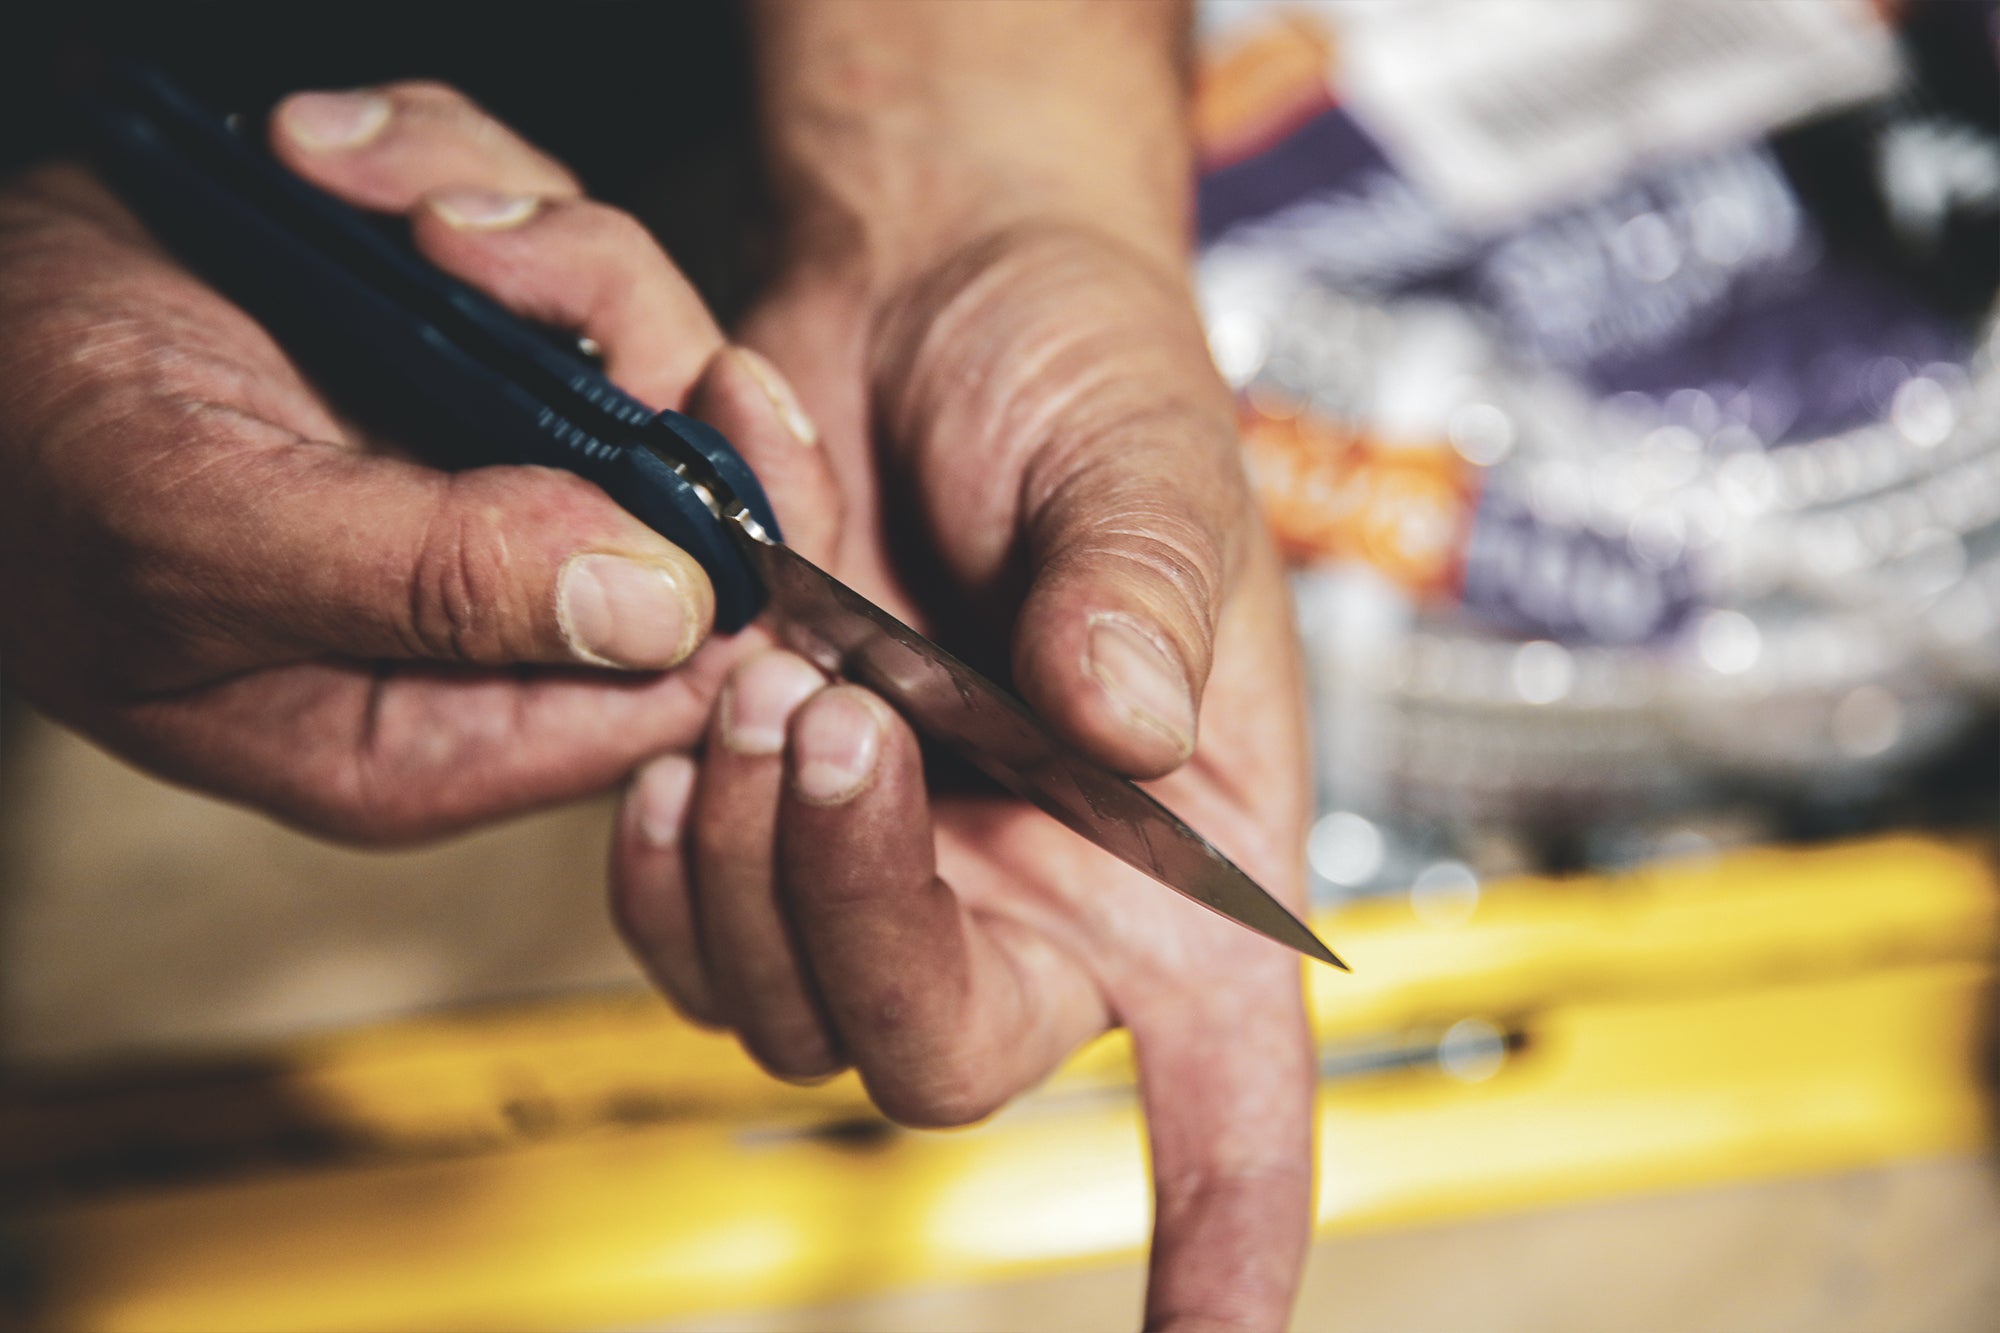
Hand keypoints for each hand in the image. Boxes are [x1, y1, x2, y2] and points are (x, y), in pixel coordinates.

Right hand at [0, 83, 834, 838]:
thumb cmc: (20, 459)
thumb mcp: (202, 531)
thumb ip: (433, 586)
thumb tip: (664, 605)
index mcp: (439, 722)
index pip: (683, 680)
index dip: (747, 548)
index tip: (730, 399)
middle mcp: (491, 611)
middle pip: (696, 490)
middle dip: (620, 332)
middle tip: (485, 246)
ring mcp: (486, 471)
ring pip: (631, 340)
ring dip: (518, 226)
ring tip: (364, 192)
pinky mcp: (460, 352)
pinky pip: (538, 239)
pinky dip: (450, 165)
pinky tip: (331, 162)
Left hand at [608, 7, 1319, 1327]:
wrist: (935, 287)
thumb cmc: (1085, 370)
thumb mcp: (1144, 459)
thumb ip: (1143, 591)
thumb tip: (1110, 720)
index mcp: (1178, 838)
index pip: (1228, 1070)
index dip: (1227, 1225)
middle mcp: (1035, 879)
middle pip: (936, 1051)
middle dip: (862, 919)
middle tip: (841, 727)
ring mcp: (894, 855)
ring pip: (780, 1004)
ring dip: (743, 867)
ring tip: (763, 683)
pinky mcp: (767, 809)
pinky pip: (684, 927)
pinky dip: (660, 851)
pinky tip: (684, 730)